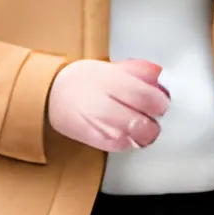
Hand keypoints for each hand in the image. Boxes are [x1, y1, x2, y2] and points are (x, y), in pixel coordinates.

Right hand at [47, 58, 168, 151]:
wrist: (51, 93)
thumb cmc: (85, 80)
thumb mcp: (113, 68)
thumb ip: (140, 71)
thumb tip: (162, 75)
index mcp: (113, 80)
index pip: (148, 97)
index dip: (161, 103)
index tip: (160, 103)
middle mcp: (105, 102)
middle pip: (144, 122)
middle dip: (154, 121)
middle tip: (152, 117)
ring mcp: (98, 123)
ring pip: (135, 138)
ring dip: (144, 134)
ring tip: (139, 126)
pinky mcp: (93, 139)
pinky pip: (122, 146)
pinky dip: (129, 142)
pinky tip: (125, 133)